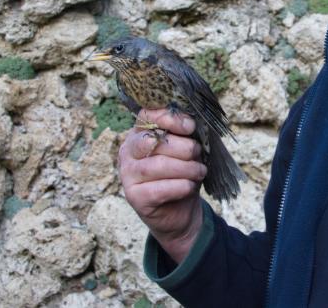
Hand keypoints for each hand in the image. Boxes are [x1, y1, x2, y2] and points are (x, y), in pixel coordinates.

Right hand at [118, 108, 206, 263]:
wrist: (180, 211)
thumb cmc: (182, 173)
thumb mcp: (185, 150)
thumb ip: (184, 134)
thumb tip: (191, 122)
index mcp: (138, 134)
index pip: (147, 115)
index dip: (170, 118)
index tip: (190, 127)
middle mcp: (128, 152)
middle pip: (153, 141)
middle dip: (183, 147)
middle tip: (198, 154)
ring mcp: (128, 175)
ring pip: (158, 165)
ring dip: (186, 168)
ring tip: (199, 171)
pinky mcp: (134, 197)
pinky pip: (160, 188)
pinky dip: (181, 186)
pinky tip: (190, 186)